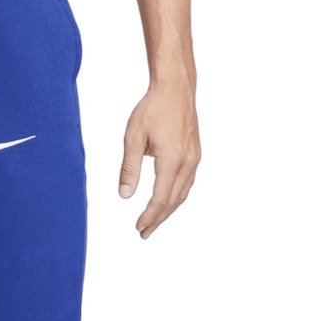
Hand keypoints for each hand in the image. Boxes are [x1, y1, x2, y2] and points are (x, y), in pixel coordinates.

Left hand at [119, 84, 200, 238]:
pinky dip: (176, 197)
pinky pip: (187, 182)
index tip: (138, 227)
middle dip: (158, 219)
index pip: (161, 198)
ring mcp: (194, 157)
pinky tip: (167, 201)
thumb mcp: (133, 138)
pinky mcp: (195, 153)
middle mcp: (188, 161)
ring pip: (183, 193)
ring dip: (168, 210)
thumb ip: (129, 168)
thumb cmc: (152, 109)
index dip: (150, 216)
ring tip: (154, 222)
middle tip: (143, 233)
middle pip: (173, 200)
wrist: (175, 87)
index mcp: (172, 159)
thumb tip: (124, 196)